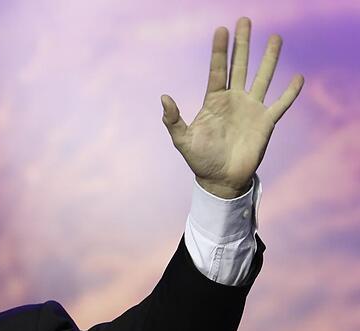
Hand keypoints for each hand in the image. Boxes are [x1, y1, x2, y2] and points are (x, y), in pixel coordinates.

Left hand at [160, 17, 303, 197]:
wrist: (221, 180)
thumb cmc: (200, 160)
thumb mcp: (183, 140)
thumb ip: (173, 120)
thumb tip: (164, 97)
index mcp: (214, 101)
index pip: (217, 70)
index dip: (219, 51)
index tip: (221, 29)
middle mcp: (234, 100)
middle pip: (239, 66)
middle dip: (243, 44)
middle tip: (245, 20)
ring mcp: (251, 108)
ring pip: (262, 77)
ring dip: (269, 58)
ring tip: (275, 37)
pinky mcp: (266, 121)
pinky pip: (281, 103)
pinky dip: (290, 92)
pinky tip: (298, 77)